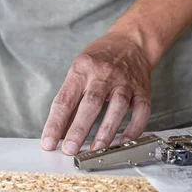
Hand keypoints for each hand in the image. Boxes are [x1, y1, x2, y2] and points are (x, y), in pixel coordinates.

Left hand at [41, 32, 152, 154]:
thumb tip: (60, 131)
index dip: (55, 123)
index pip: (65, 99)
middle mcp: (104, 74)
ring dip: (106, 131)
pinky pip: (141, 111)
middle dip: (79, 129)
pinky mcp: (142, 90)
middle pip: (91, 103)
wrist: (131, 42)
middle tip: (70, 150)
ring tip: (95, 150)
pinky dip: (133, 128)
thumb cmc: (100, 58)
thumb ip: (70, 100)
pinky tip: (123, 141)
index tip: (48, 142)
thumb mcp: (79, 71)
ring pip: (116, 107)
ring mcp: (125, 82)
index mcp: (82, 69)